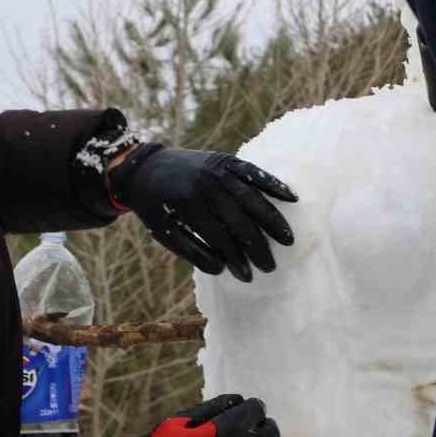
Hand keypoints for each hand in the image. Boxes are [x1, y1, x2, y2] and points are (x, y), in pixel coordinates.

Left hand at [109, 146, 298, 281]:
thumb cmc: (155, 205)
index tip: (247, 277)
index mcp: (187, 204)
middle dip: (256, 246)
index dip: (234, 259)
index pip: (219, 237)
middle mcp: (206, 184)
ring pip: (251, 196)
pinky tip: (291, 198)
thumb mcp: (163, 231)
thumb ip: (191, 251)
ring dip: (271, 219)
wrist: (144, 167)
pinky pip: (253, 172)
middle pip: (239, 219)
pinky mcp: (226, 159)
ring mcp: (218, 170)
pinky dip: (273, 184)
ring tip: (287, 238)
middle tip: (270, 266)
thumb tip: (221, 269)